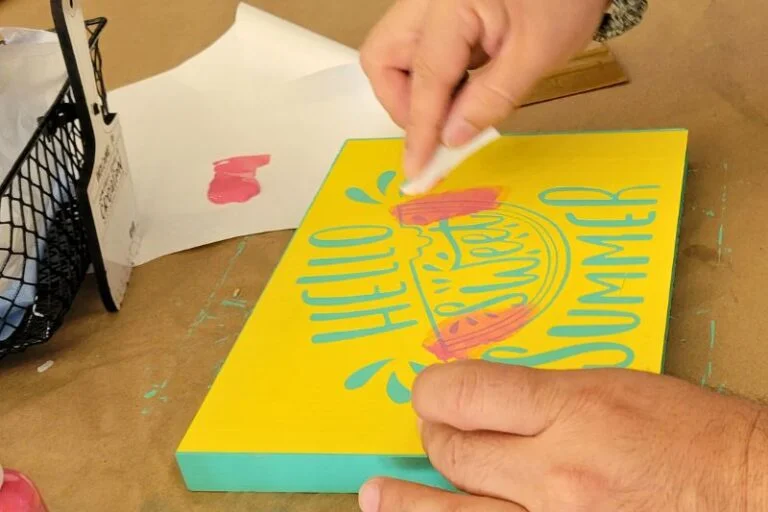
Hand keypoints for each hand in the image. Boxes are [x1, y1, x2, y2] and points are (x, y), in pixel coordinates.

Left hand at [358, 361, 767, 510]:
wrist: (750, 491)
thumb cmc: (693, 436)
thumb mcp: (614, 390)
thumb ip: (544, 398)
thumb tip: (487, 404)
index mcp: (573, 410)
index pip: (465, 393)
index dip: (433, 390)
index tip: (427, 391)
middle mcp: (556, 471)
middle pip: (453, 451)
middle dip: (432, 437)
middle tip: (429, 433)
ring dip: (408, 503)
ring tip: (376, 497)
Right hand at [360, 0, 609, 177]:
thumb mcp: (538, 53)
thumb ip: (491, 99)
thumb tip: (452, 138)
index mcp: (451, 2)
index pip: (425, 77)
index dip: (420, 129)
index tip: (417, 168)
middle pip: (383, 58)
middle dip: (402, 103)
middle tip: (437, 131)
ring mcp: (430, 3)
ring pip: (394, 55)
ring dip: (416, 93)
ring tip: (456, 110)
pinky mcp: (441, 12)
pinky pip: (419, 51)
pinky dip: (433, 80)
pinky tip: (462, 94)